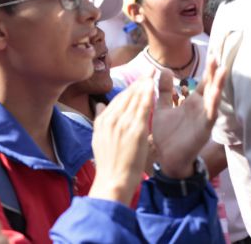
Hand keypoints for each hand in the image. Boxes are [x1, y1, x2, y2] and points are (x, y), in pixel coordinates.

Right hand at [89, 77, 154, 204]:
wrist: (112, 180)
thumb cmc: (108, 163)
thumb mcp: (97, 139)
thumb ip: (99, 120)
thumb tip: (98, 105)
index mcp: (102, 121)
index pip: (117, 100)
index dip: (129, 88)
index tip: (138, 80)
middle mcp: (111, 120)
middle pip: (126, 96)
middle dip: (138, 82)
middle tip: (148, 71)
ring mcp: (123, 124)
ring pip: (135, 99)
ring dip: (144, 85)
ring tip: (152, 74)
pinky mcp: (135, 131)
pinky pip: (142, 109)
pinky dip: (147, 96)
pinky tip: (153, 87)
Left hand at [151, 58, 225, 177]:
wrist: (166, 158)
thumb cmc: (166, 134)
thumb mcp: (163, 108)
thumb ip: (163, 90)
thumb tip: (162, 69)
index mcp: (190, 103)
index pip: (201, 83)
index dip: (207, 70)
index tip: (212, 53)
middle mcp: (199, 108)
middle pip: (209, 87)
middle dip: (214, 72)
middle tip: (218, 55)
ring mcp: (203, 118)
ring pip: (213, 98)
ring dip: (218, 85)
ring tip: (223, 69)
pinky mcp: (203, 128)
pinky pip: (209, 115)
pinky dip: (212, 104)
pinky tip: (215, 94)